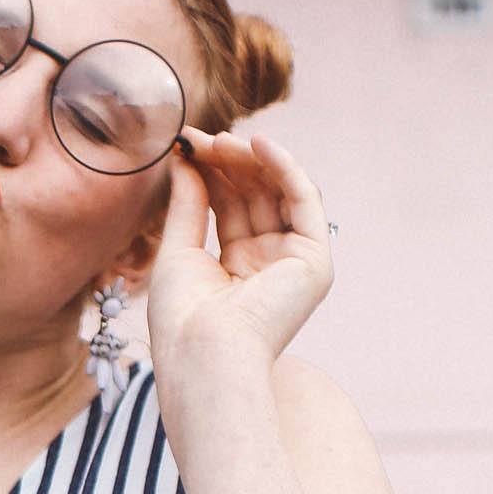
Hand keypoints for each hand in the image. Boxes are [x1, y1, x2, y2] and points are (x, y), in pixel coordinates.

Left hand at [144, 127, 333, 369]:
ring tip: (218, 142)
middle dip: (227, 162)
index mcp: (237, 268)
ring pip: (278, 192)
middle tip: (198, 139)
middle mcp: (269, 264)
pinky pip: (304, 201)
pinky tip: (257, 145)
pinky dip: (285, 168)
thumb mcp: (178, 250)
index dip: (210, 171)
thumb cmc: (183, 319)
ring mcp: (293, 262)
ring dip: (250, 161)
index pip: (230, 205)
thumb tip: (186, 159)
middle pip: (254, 195)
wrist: (202, 354)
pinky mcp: (314, 262)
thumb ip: (188, 203)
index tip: (184, 144)